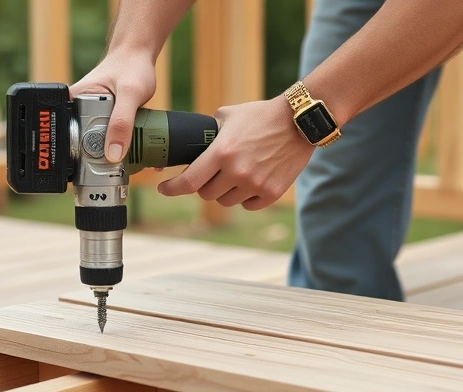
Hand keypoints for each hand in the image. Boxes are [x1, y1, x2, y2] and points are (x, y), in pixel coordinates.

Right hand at [69, 49, 156, 162]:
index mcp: (72, 102)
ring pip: (96, 145)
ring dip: (110, 153)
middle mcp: (77, 109)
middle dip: (98, 158)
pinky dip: (117, 144)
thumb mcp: (130, 94)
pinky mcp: (103, 119)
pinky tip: (128, 147)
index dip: (80, 155)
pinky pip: (107, 139)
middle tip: (115, 163)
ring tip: (123, 155)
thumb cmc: (131, 66)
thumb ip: (122, 122)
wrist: (140, 55)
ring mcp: (90, 115)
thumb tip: (113, 154)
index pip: (67, 136)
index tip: (97, 166)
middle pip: (82, 145)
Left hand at [157, 98, 314, 209]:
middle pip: (206, 195)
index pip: (188, 181)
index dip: (171, 188)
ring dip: (225, 192)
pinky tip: (251, 181)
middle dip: (204, 185)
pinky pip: (248, 205)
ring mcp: (255, 184)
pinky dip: (245, 197)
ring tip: (236, 174)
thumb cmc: (261, 115)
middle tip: (212, 174)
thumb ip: (208, 132)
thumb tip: (191, 142)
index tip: (163, 189)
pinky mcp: (271, 193)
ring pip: (226, 201)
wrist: (299, 122)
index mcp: (221, 152)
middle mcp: (236, 172)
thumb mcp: (228, 116)